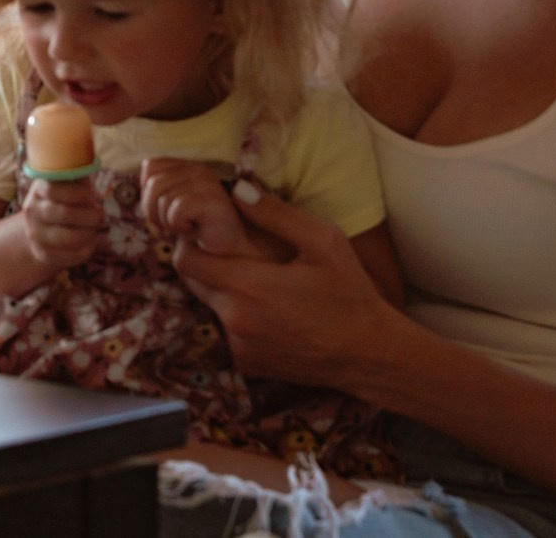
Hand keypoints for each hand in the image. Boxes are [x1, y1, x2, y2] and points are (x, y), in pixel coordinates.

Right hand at [16, 176, 100, 273]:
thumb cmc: (63, 201)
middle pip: (64, 214)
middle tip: (99, 215)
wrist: (40, 230)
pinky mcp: (42, 254)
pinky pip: (69, 256)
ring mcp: (35, 234)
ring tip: (93, 229)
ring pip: (67, 238)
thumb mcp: (67, 185)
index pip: (55, 189)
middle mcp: (32, 211)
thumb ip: (77, 176)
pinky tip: (88, 242)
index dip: (79, 193)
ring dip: (88, 233)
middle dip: (90, 216)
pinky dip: (85, 250)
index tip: (91, 196)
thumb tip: (90, 163)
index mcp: (39, 190)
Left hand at [140, 158, 272, 260]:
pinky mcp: (213, 200)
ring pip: (163, 198)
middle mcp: (198, 167)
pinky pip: (176, 211)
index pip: (149, 167)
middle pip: (153, 184)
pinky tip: (194, 230)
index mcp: (187, 164)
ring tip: (185, 226)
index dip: (148, 193)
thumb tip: (142, 178)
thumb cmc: (195, 226)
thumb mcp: (170, 202)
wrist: (225, 250)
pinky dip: (179, 226)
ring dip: (167, 220)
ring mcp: (207, 182)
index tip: (162, 210)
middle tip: (172, 224)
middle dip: (154, 210)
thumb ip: (157, 186)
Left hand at [174, 186, 401, 390]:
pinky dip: (239, 319)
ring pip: (210, 307)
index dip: (192, 241)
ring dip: (223, 292)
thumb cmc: (349, 292)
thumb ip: (276, 213)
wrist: (370, 354)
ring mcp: (240, 346)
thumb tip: (236, 188)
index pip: (186, 259)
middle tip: (234, 252)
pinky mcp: (249, 365)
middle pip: (193, 283)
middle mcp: (235, 319)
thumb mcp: (323, 241)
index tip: (211, 232)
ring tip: (257, 280)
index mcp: (248, 285)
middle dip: (205, 263)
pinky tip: (268, 311)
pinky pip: (228, 333)